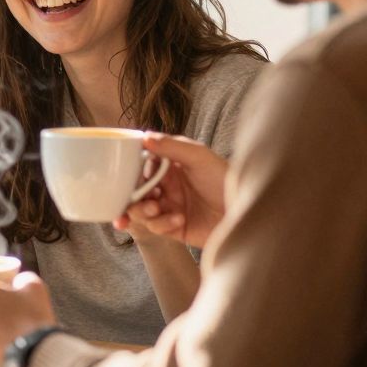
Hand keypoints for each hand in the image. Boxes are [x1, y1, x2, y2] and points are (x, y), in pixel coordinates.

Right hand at [113, 134, 229, 249]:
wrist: (244, 214)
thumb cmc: (226, 180)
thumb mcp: (199, 157)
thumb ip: (172, 146)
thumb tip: (144, 137)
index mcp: (171, 166)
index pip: (141, 165)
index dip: (129, 170)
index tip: (122, 173)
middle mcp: (168, 186)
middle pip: (135, 190)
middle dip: (131, 195)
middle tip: (143, 196)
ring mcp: (169, 207)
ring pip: (140, 210)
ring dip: (142, 210)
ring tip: (156, 209)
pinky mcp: (174, 229)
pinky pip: (155, 228)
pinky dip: (162, 224)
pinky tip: (179, 220)